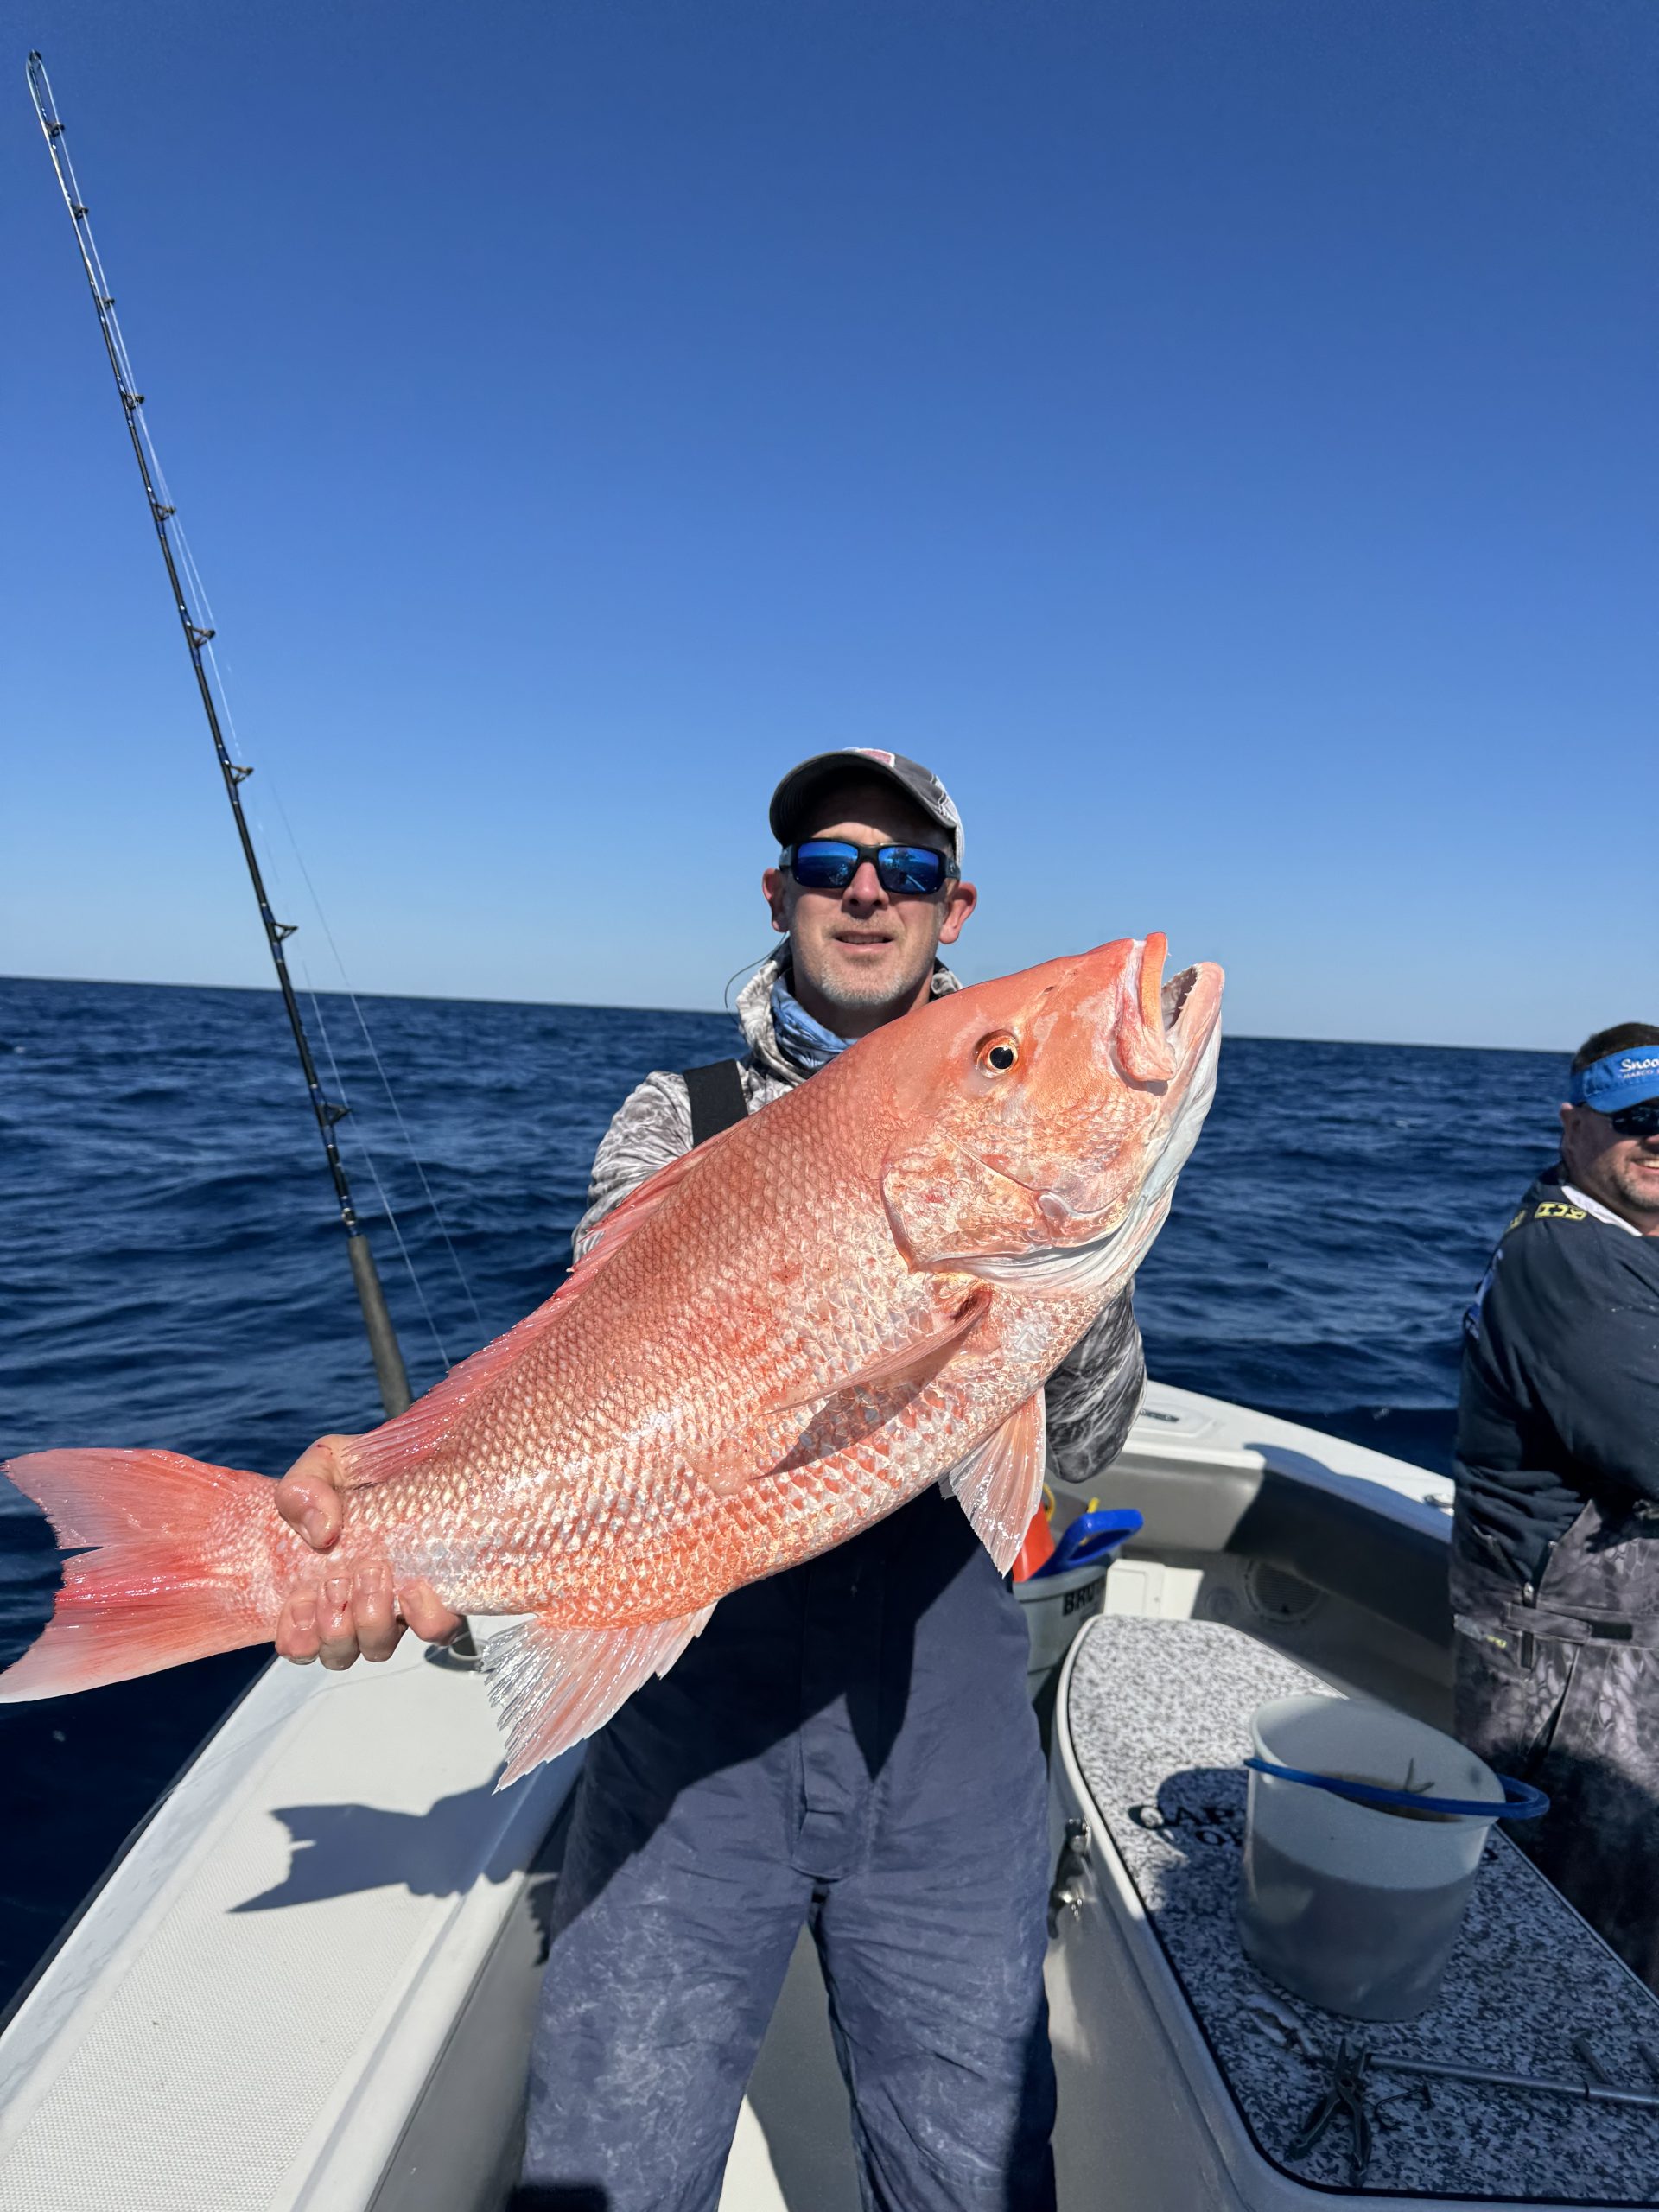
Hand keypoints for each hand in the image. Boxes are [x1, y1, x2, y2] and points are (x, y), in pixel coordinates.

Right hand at [272, 1433, 464, 1668]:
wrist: (418, 1455)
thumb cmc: (361, 1470)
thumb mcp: (323, 1464)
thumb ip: (302, 1491)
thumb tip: (321, 1533)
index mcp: (319, 1585)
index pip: (301, 1642)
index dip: (299, 1637)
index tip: (302, 1601)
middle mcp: (357, 1605)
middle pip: (339, 1653)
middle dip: (334, 1627)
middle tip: (341, 1579)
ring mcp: (399, 1604)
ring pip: (378, 1648)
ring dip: (370, 1622)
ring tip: (373, 1573)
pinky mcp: (442, 1597)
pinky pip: (436, 1631)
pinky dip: (424, 1619)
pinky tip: (414, 1587)